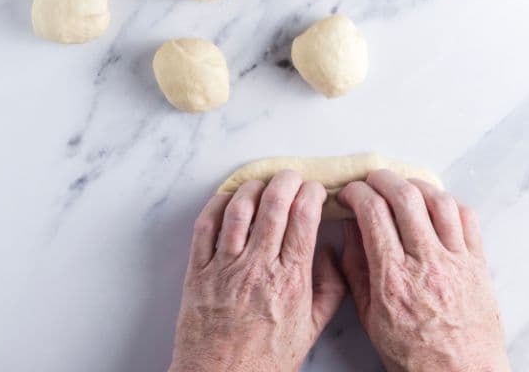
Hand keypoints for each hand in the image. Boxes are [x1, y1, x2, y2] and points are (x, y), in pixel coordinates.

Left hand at [170, 170, 346, 371]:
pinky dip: (216, 205)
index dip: (311, 195)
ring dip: (252, 188)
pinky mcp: (197, 271)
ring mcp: (224, 267)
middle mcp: (257, 268)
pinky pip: (205, 227)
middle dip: (285, 182)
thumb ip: (328, 289)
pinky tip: (227, 197)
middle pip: (273, 207)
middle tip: (291, 175)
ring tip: (262, 181)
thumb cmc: (266, 359)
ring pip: (239, 210)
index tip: (316, 188)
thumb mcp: (310, 330)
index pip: (304, 220)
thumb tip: (331, 253)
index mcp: (290, 281)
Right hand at [337, 171, 508, 371]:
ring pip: (437, 201)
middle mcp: (426, 263)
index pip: (372, 212)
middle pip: (404, 196)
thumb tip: (350, 230)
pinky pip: (467, 218)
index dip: (356, 193)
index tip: (348, 194)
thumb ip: (356, 268)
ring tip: (401, 188)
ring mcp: (456, 262)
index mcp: (392, 276)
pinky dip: (448, 202)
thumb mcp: (368, 315)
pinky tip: (433, 206)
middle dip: (381, 179)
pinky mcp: (478, 265)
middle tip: (370, 182)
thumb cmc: (413, 353)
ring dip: (414, 185)